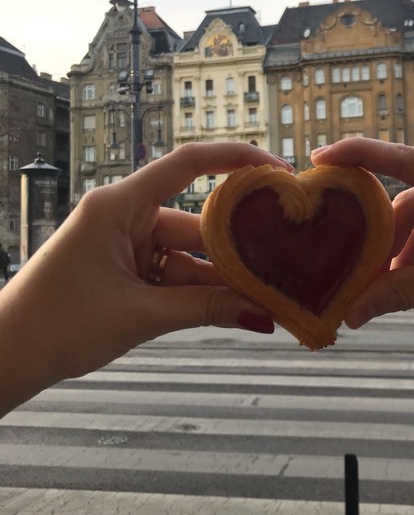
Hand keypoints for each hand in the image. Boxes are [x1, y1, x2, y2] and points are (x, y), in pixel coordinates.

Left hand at [0, 143, 290, 415]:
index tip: (277, 171)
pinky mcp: (124, 266)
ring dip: (220, 279)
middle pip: (196, 222)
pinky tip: (233, 309)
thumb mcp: (141, 315)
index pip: (187, 164)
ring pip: (188, 254)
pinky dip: (197, 292)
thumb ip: (206, 310)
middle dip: (237, 248)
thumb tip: (263, 314)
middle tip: (285, 259)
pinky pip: (172, 272)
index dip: (236, 160)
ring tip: (267, 297)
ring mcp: (125, 242)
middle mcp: (124, 215)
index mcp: (119, 205)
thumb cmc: (58, 324)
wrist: (8, 355)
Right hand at [311, 139, 413, 341]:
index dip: (355, 156)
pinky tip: (413, 275)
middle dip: (382, 234)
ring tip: (382, 284)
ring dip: (406, 245)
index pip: (399, 158)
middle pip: (412, 196)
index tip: (319, 159)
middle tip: (351, 267)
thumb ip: (400, 293)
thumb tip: (352, 314)